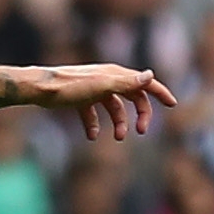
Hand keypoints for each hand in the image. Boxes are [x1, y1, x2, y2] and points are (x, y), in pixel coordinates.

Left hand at [37, 64, 178, 140]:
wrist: (40, 89)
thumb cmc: (70, 87)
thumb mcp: (102, 86)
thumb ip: (126, 83)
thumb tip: (150, 75)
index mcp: (115, 75)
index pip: (144, 82)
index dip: (160, 92)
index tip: (173, 104)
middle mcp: (107, 80)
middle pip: (132, 98)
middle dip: (140, 114)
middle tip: (141, 131)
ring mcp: (94, 90)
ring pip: (114, 108)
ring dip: (119, 123)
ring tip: (117, 138)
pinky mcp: (80, 99)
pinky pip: (94, 114)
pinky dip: (95, 125)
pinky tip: (92, 136)